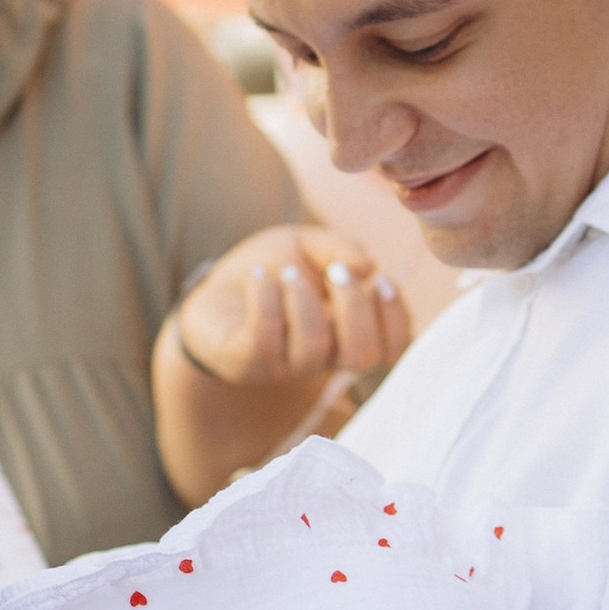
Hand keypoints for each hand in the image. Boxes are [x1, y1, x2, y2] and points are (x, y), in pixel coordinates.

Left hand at [173, 223, 409, 391]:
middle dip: (355, 307)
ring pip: (313, 347)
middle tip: (336, 272)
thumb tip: (366, 265)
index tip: (381, 279)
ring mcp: (284, 365)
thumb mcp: (308, 244)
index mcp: (348, 334)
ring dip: (304, 299)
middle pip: (362, 356)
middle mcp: (322, 357)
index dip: (396, 318)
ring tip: (288, 273)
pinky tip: (259, 277)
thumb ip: (340, 248)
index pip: (392, 349)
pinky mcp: (246, 362)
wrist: (212, 288)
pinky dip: (265, 298)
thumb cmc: (271, 269)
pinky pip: (265, 337)